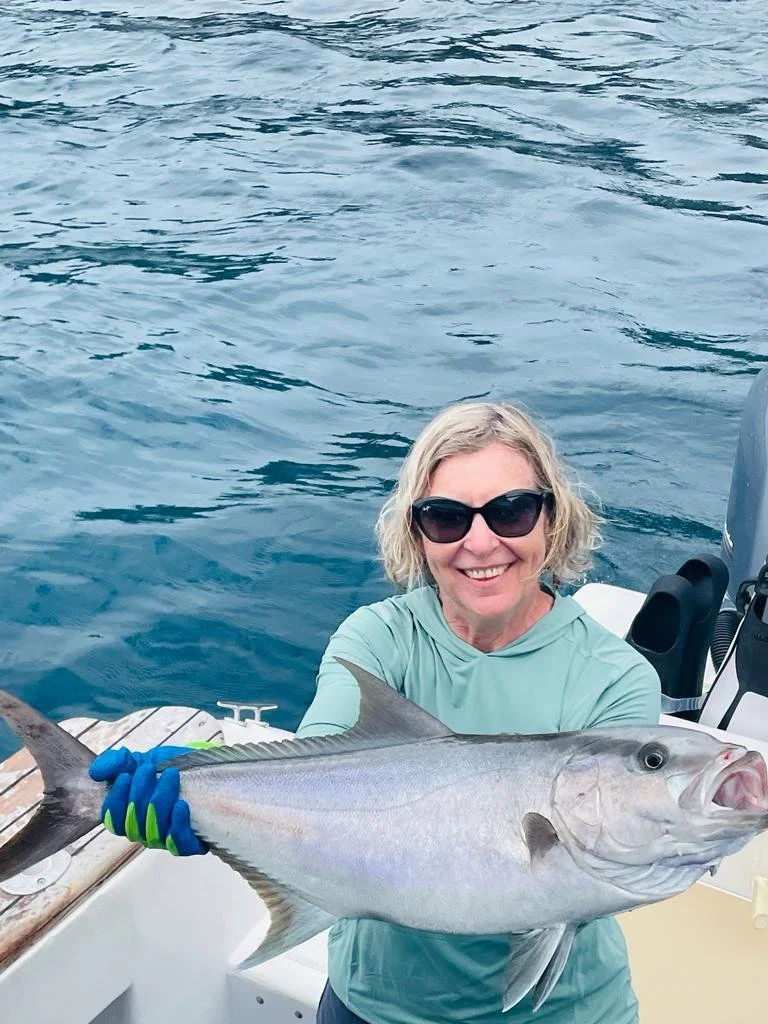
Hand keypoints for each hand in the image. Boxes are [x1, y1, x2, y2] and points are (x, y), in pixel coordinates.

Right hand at [89, 745, 208, 855]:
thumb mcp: (138, 760)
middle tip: (149, 769)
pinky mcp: (189, 842)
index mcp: (127, 815)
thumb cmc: (165, 767)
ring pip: (154, 832)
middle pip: (133, 824)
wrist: (199, 766)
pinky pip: (178, 843)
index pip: (112, 820)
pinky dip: (177, 824)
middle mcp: (143, 831)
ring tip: (170, 776)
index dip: (115, 801)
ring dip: (160, 802)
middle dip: (140, 794)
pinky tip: (181, 805)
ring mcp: (165, 839)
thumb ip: (115, 763)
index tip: (125, 776)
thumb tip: (95, 772)